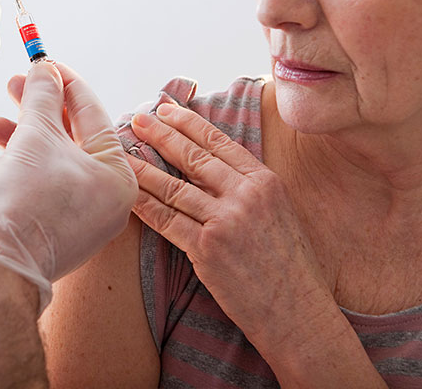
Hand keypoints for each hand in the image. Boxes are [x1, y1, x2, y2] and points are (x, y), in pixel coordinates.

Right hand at [0, 62, 137, 314]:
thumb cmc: (25, 199)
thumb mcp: (35, 136)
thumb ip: (43, 97)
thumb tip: (45, 69)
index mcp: (120, 176)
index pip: (94, 115)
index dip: (66, 82)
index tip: (44, 62)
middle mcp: (111, 199)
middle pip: (74, 137)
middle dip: (42, 107)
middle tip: (16, 83)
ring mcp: (86, 218)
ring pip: (57, 160)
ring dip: (27, 133)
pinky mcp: (61, 230)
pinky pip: (49, 183)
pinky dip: (27, 162)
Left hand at [128, 103, 336, 357]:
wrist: (298, 312)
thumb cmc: (290, 267)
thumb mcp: (281, 213)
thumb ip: (250, 189)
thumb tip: (215, 170)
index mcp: (266, 181)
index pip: (219, 142)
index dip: (189, 123)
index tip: (167, 109)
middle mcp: (246, 195)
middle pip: (193, 158)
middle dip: (161, 135)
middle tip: (138, 119)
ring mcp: (225, 221)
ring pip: (174, 187)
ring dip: (143, 169)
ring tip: (122, 154)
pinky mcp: (207, 249)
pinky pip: (166, 220)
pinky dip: (143, 205)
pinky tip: (127, 194)